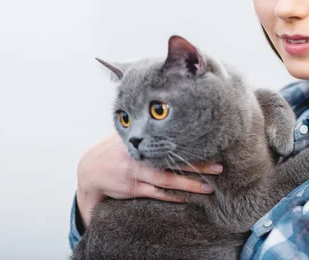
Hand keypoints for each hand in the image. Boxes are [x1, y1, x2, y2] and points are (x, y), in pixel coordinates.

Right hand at [76, 130, 222, 227]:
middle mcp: (140, 155)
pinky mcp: (134, 189)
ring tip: (210, 187)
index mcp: (140, 138)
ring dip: (190, 184)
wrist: (89, 171)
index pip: (168, 139)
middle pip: (173, 160)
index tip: (208, 141)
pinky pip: (157, 194)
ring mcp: (137, 174)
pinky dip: (173, 196)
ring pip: (168, 180)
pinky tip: (188, 199)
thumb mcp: (126, 132)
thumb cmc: (113, 149)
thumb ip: (144, 125)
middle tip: (219, 166)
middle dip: (197, 164)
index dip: (188, 141)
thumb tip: (166, 110)